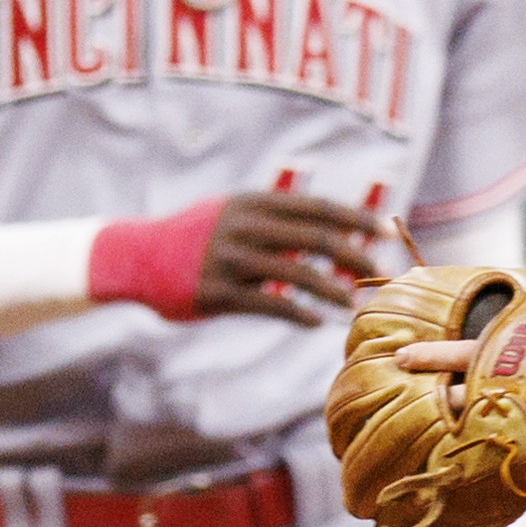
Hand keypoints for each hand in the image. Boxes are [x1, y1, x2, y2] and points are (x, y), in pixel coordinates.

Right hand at [193, 190, 395, 323]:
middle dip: (355, 256)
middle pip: (316, 238)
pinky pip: (270, 305)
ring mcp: (230, 258)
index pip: (317, 207)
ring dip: (331, 290)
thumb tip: (336, 228)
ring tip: (351, 304)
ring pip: (297, 273)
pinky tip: (316, 323)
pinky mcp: (218, 292)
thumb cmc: (198, 238)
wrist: (137, 257)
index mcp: (253, 203)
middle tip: (381, 273)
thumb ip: (278, 219)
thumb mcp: (234, 214)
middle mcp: (244, 225)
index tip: (388, 230)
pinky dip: (298, 314)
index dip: (356, 218)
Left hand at [390, 330, 525, 479]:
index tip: (403, 356)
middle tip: (398, 371)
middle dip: (427, 376)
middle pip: (458, 379)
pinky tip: (450, 476)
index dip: (435, 354)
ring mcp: (514, 412)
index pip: (469, 348)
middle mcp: (511, 378)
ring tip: (411, 436)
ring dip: (445, 424)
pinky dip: (471, 466)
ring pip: (466, 416)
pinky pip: (489, 457)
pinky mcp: (524, 446)